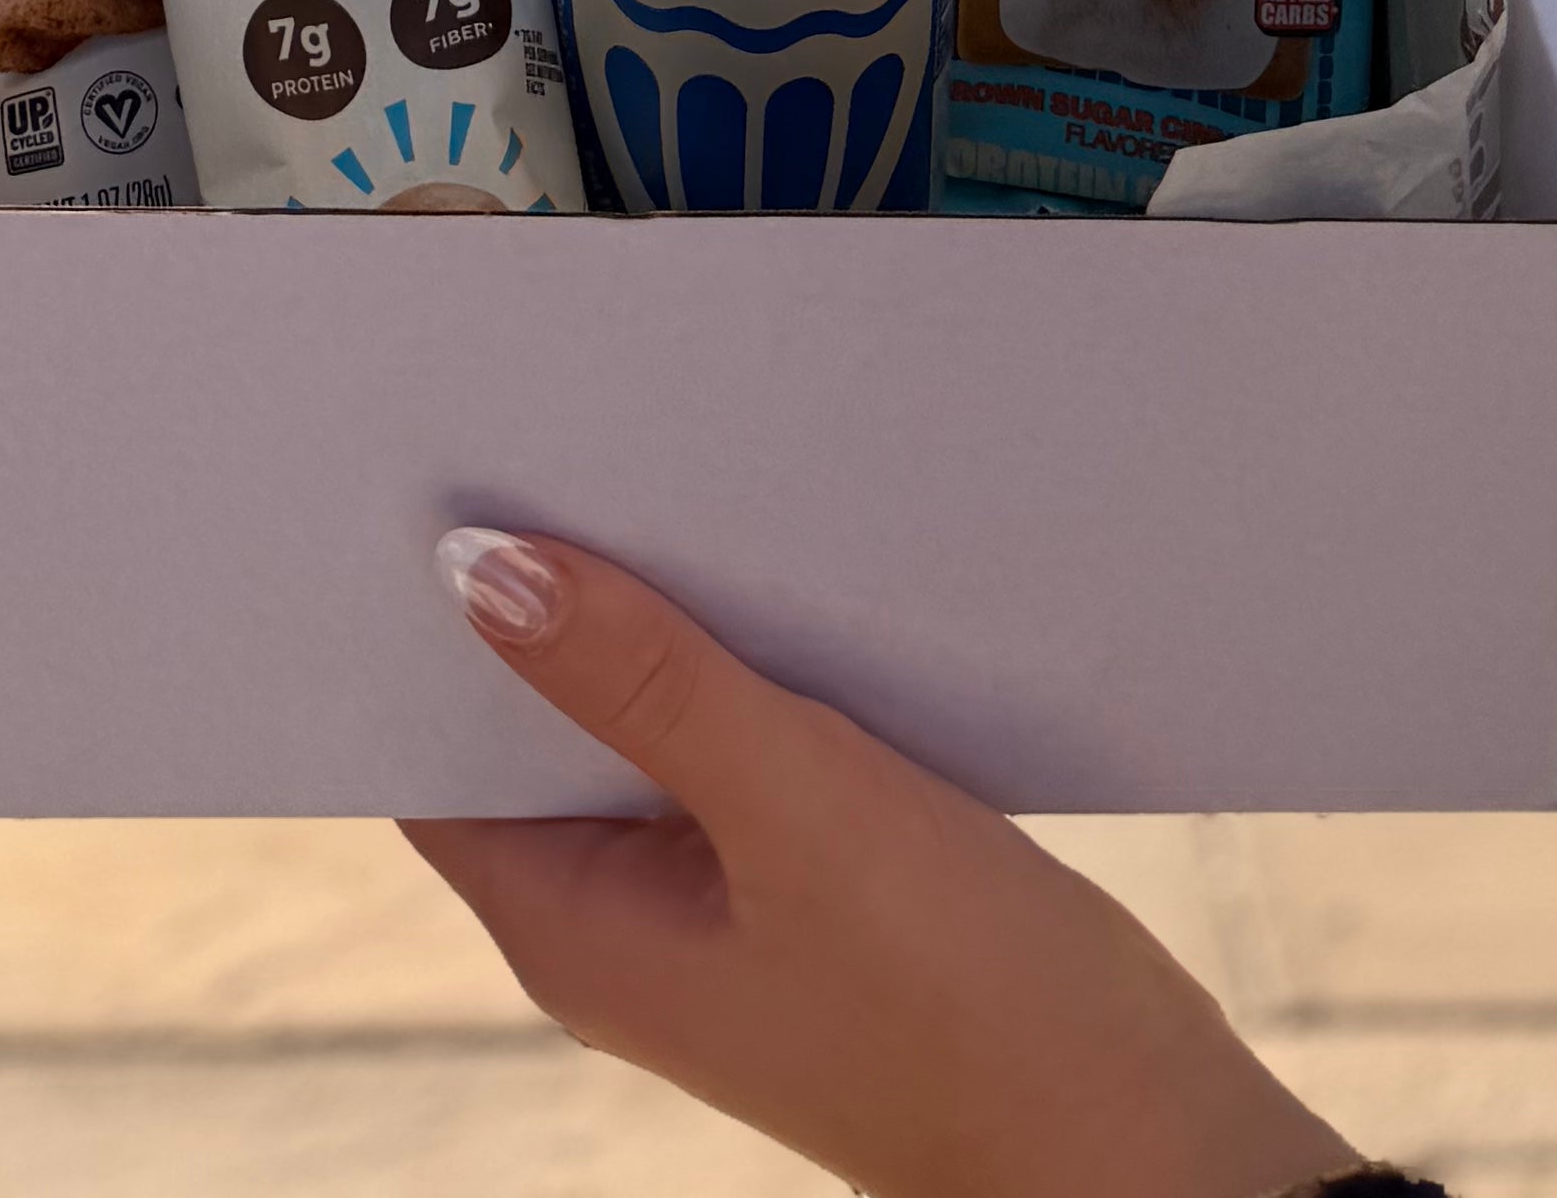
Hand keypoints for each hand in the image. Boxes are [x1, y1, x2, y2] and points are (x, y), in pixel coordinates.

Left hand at [402, 527, 1352, 1197]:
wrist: (1137, 1135)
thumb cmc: (963, 1007)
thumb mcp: (795, 806)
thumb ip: (642, 681)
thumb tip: (479, 572)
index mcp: (571, 929)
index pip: (433, 753)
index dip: (420, 623)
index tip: (422, 484)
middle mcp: (625, 923)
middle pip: (537, 724)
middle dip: (551, 594)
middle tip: (554, 429)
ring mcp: (719, 907)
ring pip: (648, 721)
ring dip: (661, 616)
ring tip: (671, 470)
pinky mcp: (810, 885)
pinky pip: (738, 743)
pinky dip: (746, 659)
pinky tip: (779, 571)